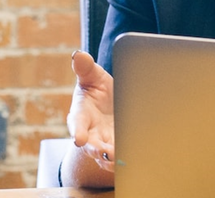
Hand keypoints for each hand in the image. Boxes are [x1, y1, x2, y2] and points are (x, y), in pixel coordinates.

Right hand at [67, 50, 115, 172]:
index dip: (78, 131)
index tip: (79, 139)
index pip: (77, 124)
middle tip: (106, 152)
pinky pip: (120, 159)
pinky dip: (126, 160)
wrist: (111, 106)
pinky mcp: (118, 149)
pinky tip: (137, 157)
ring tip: (123, 156)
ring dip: (113, 158)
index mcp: (80, 115)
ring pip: (106, 157)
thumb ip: (85, 68)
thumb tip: (78, 54)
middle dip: (98, 150)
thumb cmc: (97, 90)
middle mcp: (90, 133)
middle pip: (91, 146)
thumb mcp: (92, 77)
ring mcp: (104, 144)